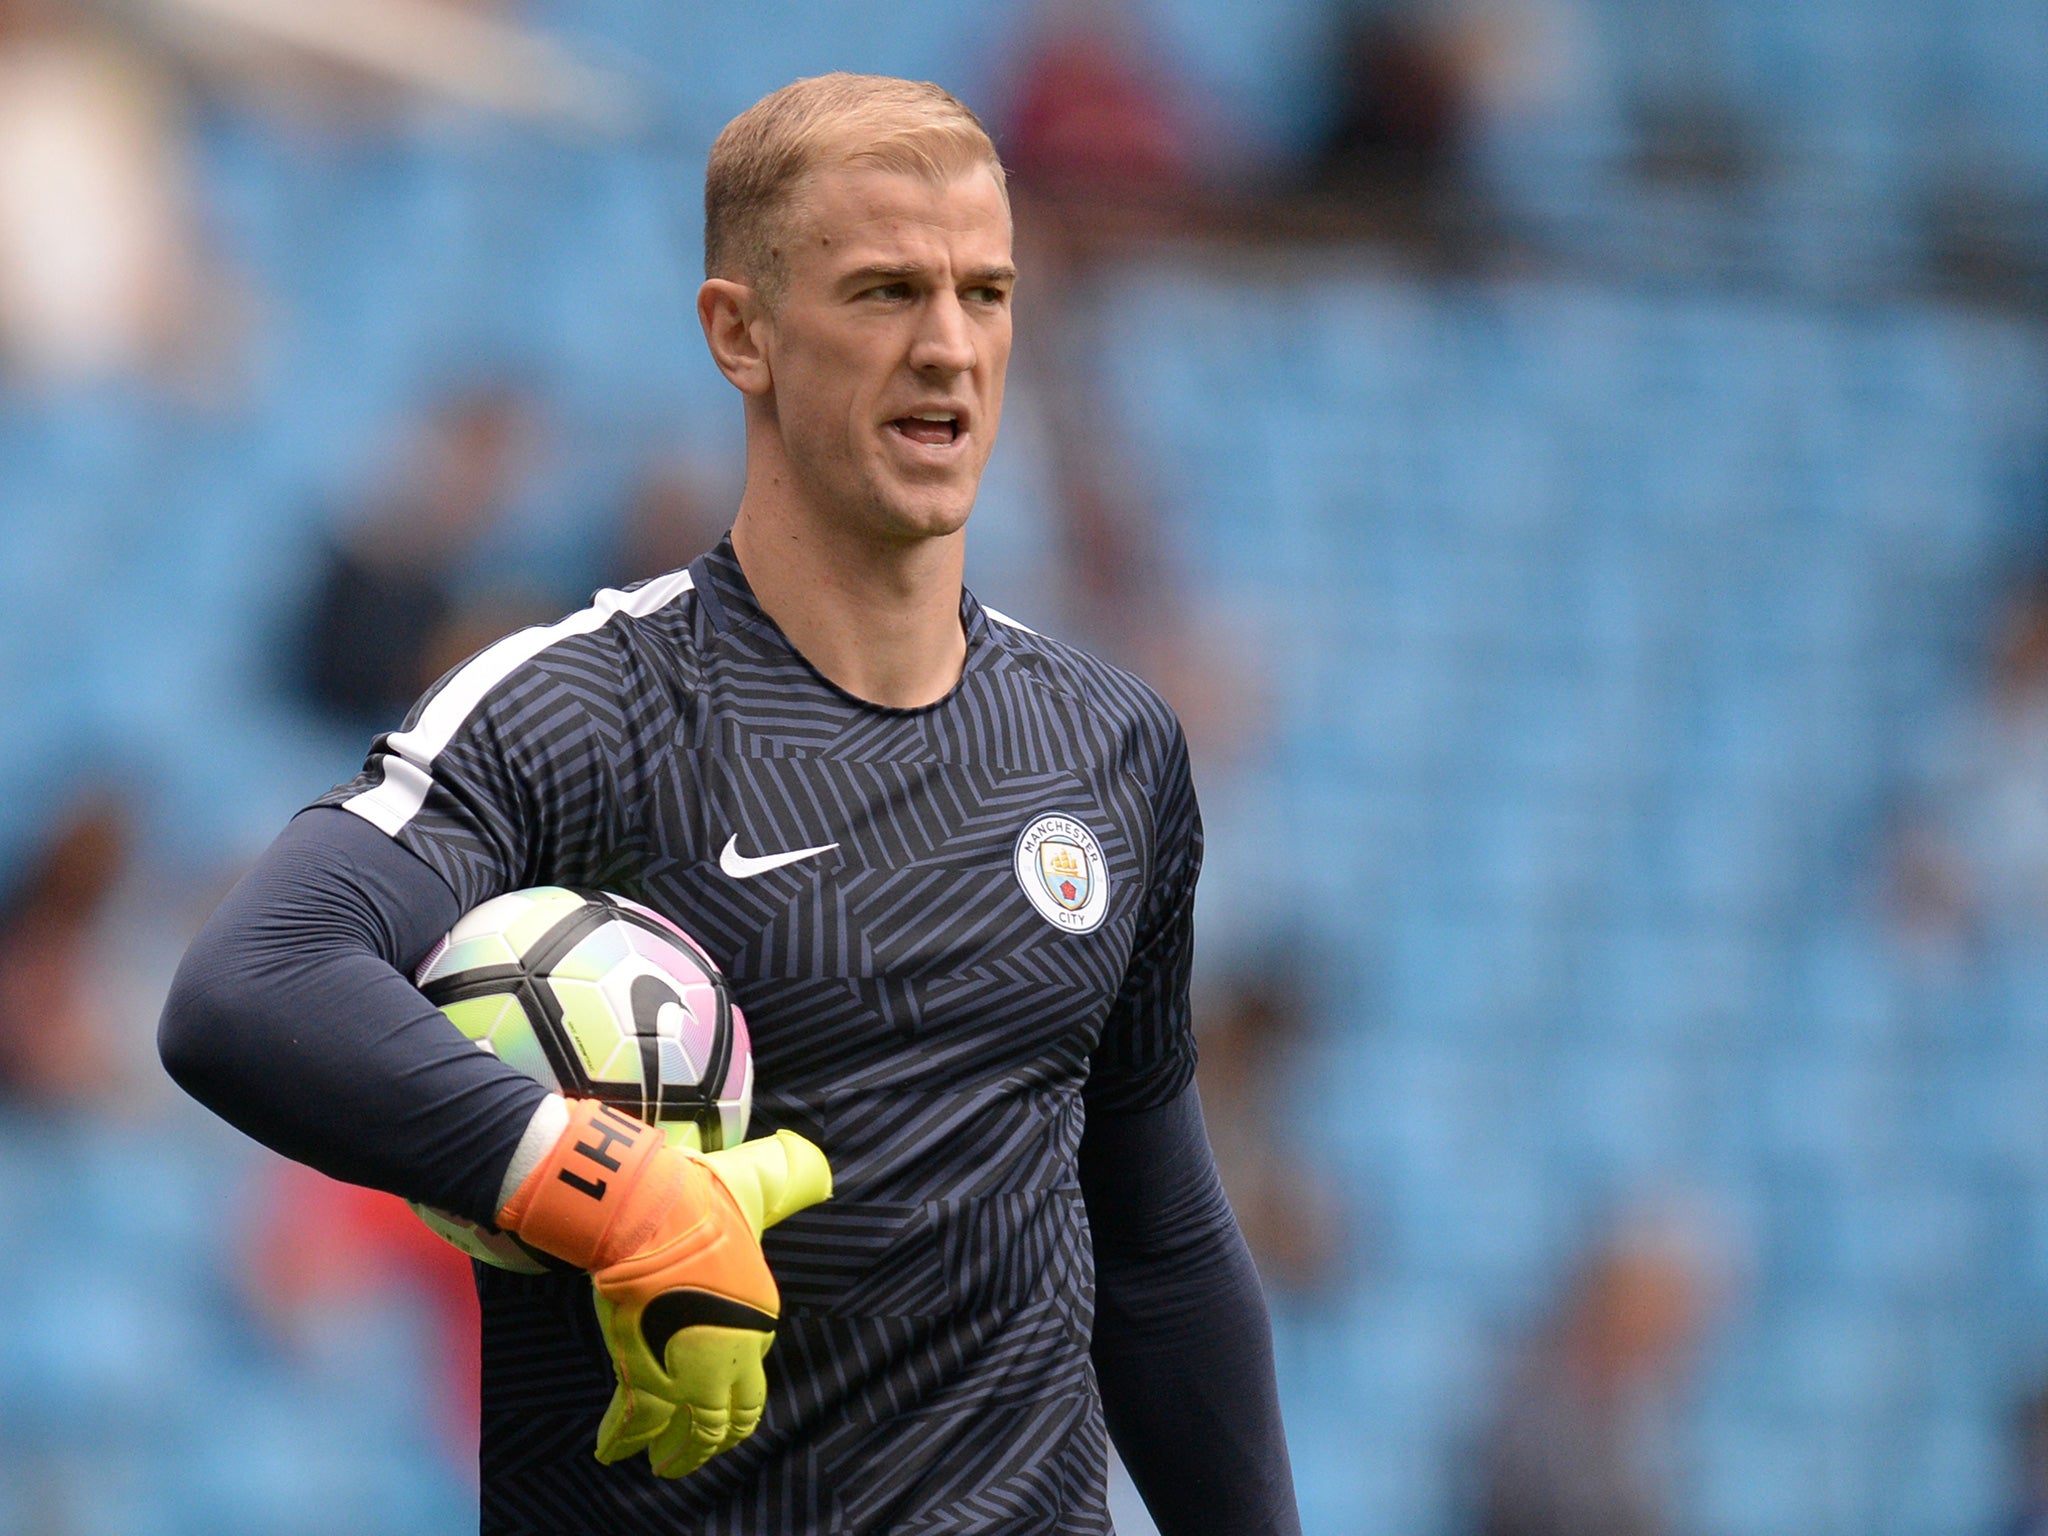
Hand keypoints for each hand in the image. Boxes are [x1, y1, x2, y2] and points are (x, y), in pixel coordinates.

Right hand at [497, 1099, 831, 1475]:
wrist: (656, 1214)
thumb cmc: (704, 1202)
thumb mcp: (757, 1193)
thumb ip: (788, 1184)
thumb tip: (822, 1173)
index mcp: (759, 1318)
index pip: (754, 1381)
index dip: (735, 1404)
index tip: (721, 1415)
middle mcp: (731, 1357)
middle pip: (727, 1420)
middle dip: (709, 1442)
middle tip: (692, 1453)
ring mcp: (688, 1374)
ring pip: (687, 1434)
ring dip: (673, 1455)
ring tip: (660, 1466)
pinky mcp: (644, 1377)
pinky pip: (634, 1424)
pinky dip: (619, 1441)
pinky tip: (608, 1453)